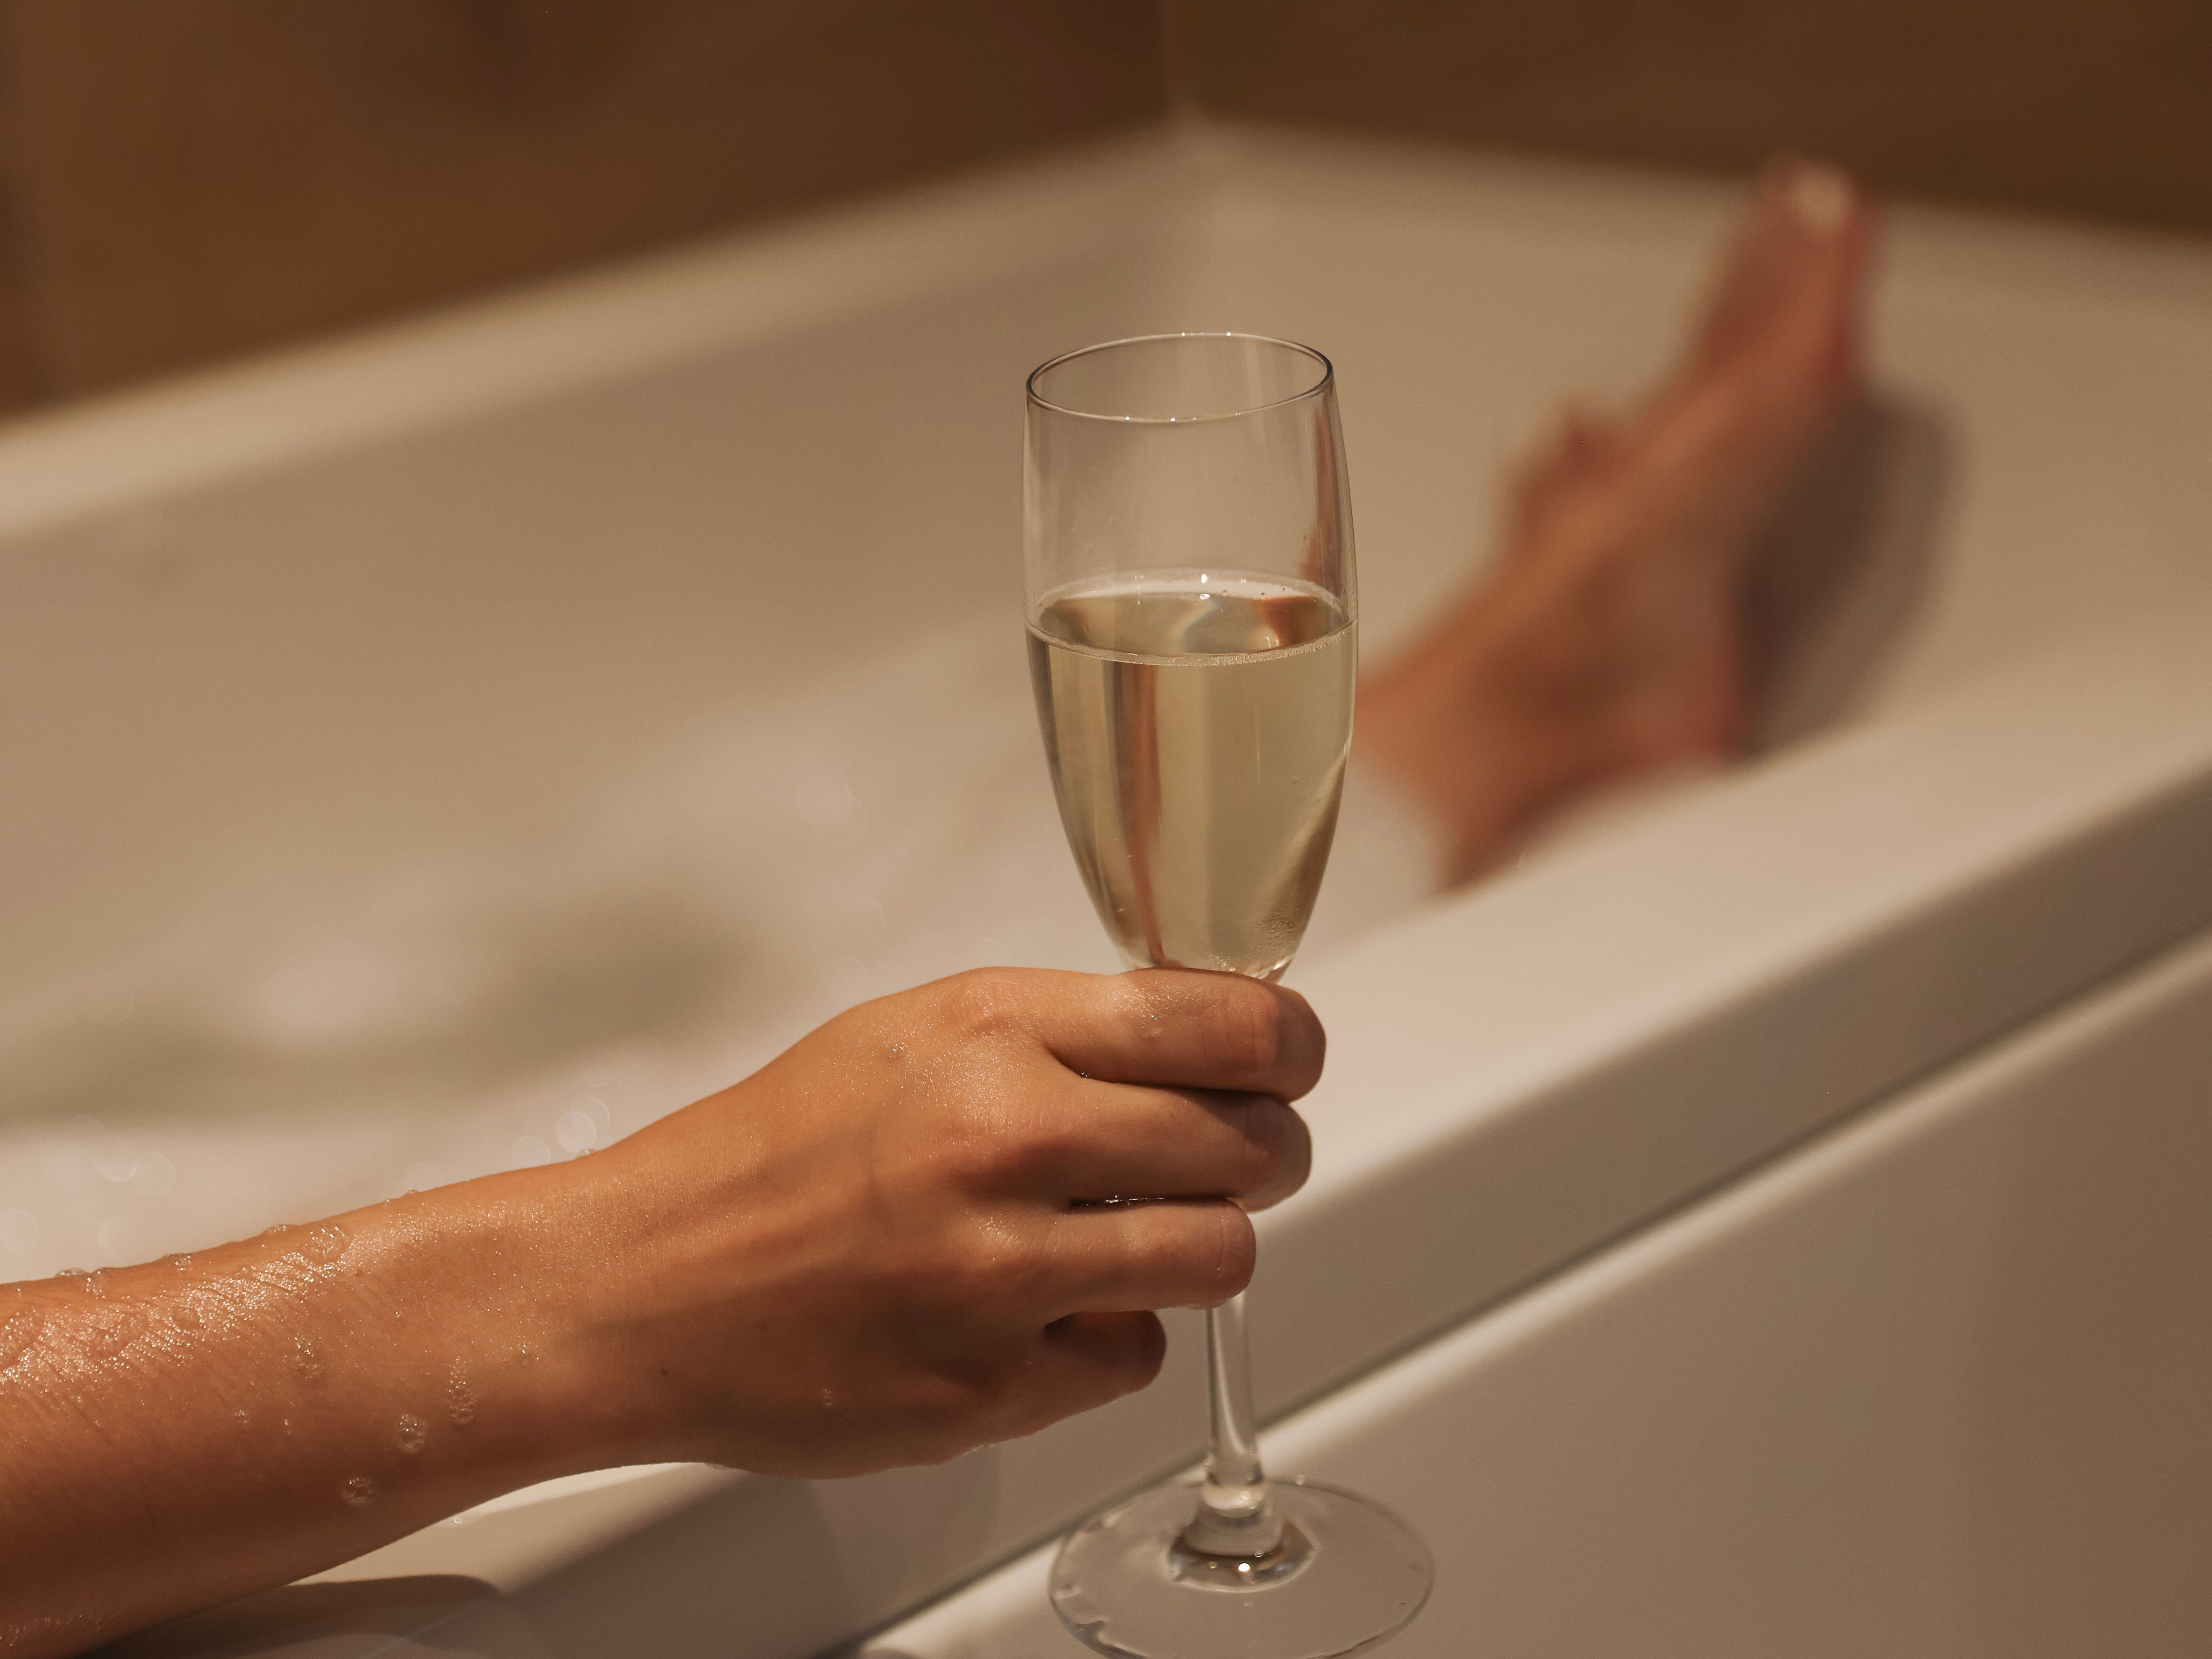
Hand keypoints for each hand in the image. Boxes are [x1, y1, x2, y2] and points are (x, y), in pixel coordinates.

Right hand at [577, 966, 1322, 1476]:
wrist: (641, 1284)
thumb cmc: (770, 1153)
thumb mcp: (912, 1034)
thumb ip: (1059, 1034)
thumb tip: (1202, 1048)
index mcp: (990, 1034)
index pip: (1225, 1024)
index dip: (1287, 1047)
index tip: (1287, 1062)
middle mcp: (1004, 1141)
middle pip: (1252, 1144)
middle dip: (1259, 1152)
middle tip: (1225, 1159)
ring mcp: (1000, 1275)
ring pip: (1221, 1258)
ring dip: (1197, 1248)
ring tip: (1132, 1237)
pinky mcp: (989, 1389)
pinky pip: (1134, 1357)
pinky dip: (1107, 1337)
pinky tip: (1037, 1312)